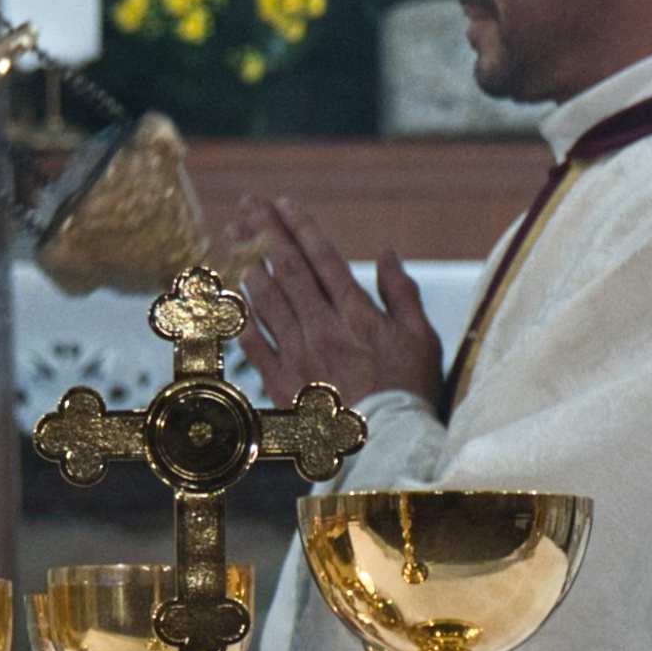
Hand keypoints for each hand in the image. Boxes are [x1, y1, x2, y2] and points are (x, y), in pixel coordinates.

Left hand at [225, 199, 443, 416]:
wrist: (388, 447)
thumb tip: (388, 254)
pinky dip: (240, 317)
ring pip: (265, 299)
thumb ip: (402, 293)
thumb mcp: (422, 339)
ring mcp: (297, 354)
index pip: (322, 258)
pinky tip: (229, 296)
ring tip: (231, 238)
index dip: (300, 227)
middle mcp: (322, 327)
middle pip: (286, 269)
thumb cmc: (411, 393)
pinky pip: (253, 344)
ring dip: (246, 264)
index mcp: (357, 313)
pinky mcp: (281, 383)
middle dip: (264, 232)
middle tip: (246, 204)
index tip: (282, 203)